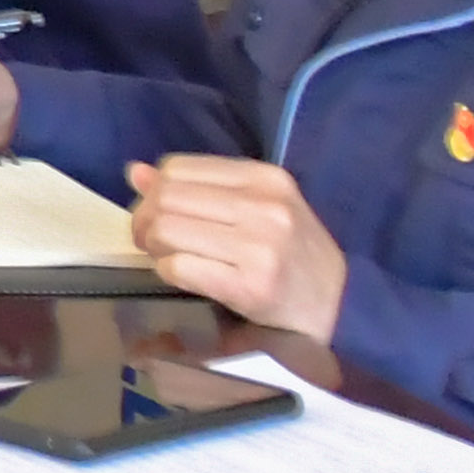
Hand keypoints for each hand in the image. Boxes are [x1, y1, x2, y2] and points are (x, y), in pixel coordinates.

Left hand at [130, 158, 349, 343]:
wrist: (338, 304)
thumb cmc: (292, 253)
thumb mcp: (258, 207)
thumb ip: (199, 187)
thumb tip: (135, 171)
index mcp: (265, 178)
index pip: (177, 169)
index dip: (154, 192)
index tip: (157, 213)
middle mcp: (264, 207)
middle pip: (166, 198)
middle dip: (145, 221)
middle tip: (152, 241)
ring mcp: (259, 246)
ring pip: (166, 230)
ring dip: (154, 248)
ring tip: (168, 257)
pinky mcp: (250, 286)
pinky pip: (178, 267)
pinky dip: (168, 272)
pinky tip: (184, 276)